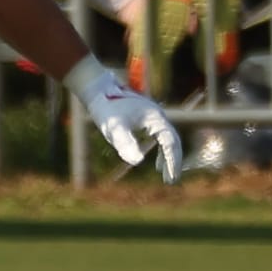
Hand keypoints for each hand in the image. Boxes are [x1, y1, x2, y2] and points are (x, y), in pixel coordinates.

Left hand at [65, 55, 181, 183]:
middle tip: (171, 181)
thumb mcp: (114, 128)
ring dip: (167, 156)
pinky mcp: (145, 116)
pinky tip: (154, 160)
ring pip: (167, 138)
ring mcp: (152, 115)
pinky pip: (159, 135)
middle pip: (173, 140)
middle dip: (173, 161)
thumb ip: (125, 143)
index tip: (171, 178)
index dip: (172, 161)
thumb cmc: (106, 109)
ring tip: (164, 174)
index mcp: (156, 118)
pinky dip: (160, 149)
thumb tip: (137, 162)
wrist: (98, 89)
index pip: (171, 142)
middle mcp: (158, 116)